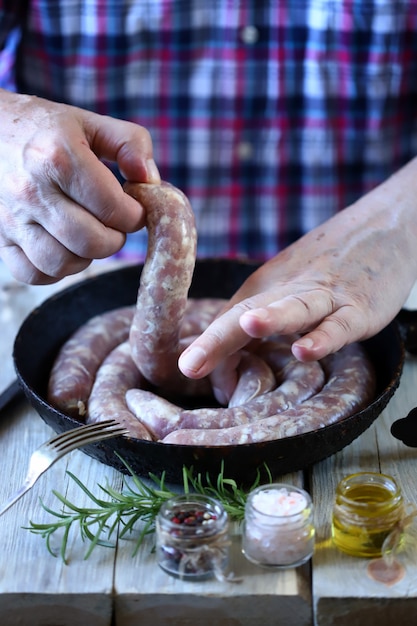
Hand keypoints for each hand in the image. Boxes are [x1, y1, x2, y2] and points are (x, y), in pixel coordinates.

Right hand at [0, 90, 159, 283]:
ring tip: (88, 233)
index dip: (136, 215)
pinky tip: (62, 247)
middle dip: (115, 238)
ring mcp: (12, 217)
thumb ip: (130, 143)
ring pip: (63, 264)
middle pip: (93, 242)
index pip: (116, 209)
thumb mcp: (89, 122)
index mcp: (59, 157)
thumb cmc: (42, 127)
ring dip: (86, 257)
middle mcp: (32, 191)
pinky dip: (54, 270)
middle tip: (114, 224)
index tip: (133, 208)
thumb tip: (151, 182)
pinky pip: (33, 274)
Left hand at [179, 158, 416, 377]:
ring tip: (249, 326)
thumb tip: (224, 374)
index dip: (208, 348)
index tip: (188, 372)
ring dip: (271, 319)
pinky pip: (340, 325)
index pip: (228, 319)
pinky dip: (323, 337)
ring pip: (295, 308)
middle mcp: (288, 290)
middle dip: (217, 339)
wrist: (382, 226)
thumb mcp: (287, 289)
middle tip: (190, 365)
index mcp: (266, 288)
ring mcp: (325, 297)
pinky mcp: (359, 307)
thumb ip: (259, 326)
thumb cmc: (327, 267)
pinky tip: (304, 349)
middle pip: (250, 312)